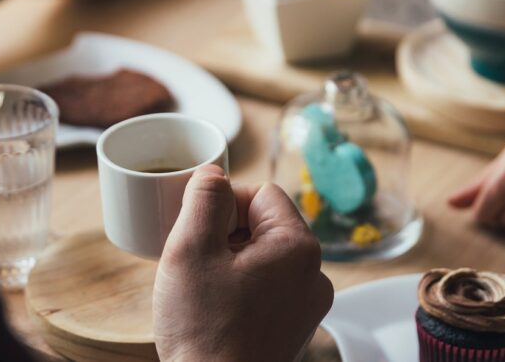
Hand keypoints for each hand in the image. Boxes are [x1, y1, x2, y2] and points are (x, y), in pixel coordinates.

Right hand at [154, 165, 333, 361]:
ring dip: (229, 262)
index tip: (195, 229)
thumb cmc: (203, 331)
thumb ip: (203, 198)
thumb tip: (212, 173)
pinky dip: (239, 290)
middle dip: (224, 234)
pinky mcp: (292, 328)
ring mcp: (306, 305)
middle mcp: (314, 275)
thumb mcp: (190, 249)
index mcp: (298, 247)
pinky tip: (213, 309)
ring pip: (262, 258)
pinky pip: (266, 289)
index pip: (260, 193)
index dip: (222, 203)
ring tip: (201, 289)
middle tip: (193, 261)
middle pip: (263, 225)